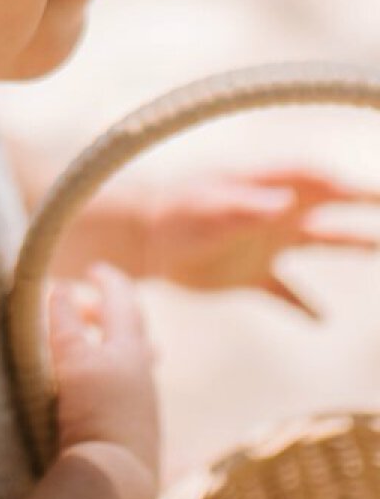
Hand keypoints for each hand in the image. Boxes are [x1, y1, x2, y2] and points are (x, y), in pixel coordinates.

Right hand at [47, 263, 160, 488]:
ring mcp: (144, 408)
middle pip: (134, 334)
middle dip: (111, 315)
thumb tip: (59, 288)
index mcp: (130, 350)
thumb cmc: (94, 413)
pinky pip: (129, 393)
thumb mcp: (71, 361)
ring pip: (134, 366)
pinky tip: (98, 394)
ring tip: (95, 349)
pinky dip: (112, 379)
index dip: (108, 282)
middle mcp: (144, 376)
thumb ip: (64, 323)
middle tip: (86, 309)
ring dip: (113, 349)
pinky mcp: (137, 436)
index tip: (95, 270)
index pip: (123, 302)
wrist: (116, 481)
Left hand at [142, 167, 379, 318]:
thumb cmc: (174, 214)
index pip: (316, 178)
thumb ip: (246, 205)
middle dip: (364, 205)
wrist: (141, 240)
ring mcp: (263, 243)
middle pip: (329, 206)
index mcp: (263, 187)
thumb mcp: (209, 207)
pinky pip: (285, 291)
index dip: (349, 184)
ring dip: (351, 244)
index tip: (375, 194)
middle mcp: (271, 212)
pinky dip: (304, 305)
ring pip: (319, 243)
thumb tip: (285, 202)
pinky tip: (322, 320)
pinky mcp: (248, 274)